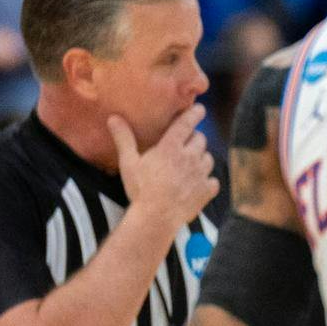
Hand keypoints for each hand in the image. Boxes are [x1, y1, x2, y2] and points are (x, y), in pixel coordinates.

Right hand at [111, 104, 217, 227]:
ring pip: (208, 158)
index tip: (200, 108)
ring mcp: (201, 174)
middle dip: (194, 138)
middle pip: (200, 139)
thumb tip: (114, 117)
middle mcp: (190, 157)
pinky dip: (207, 181)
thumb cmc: (140, 188)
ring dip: (201, 158)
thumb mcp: (129, 162)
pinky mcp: (207, 190)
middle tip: (185, 143)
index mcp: (171, 147)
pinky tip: (197, 184)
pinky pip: (213, 180)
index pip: (187, 124)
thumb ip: (124, 139)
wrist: (156, 217)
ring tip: (190, 165)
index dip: (194, 114)